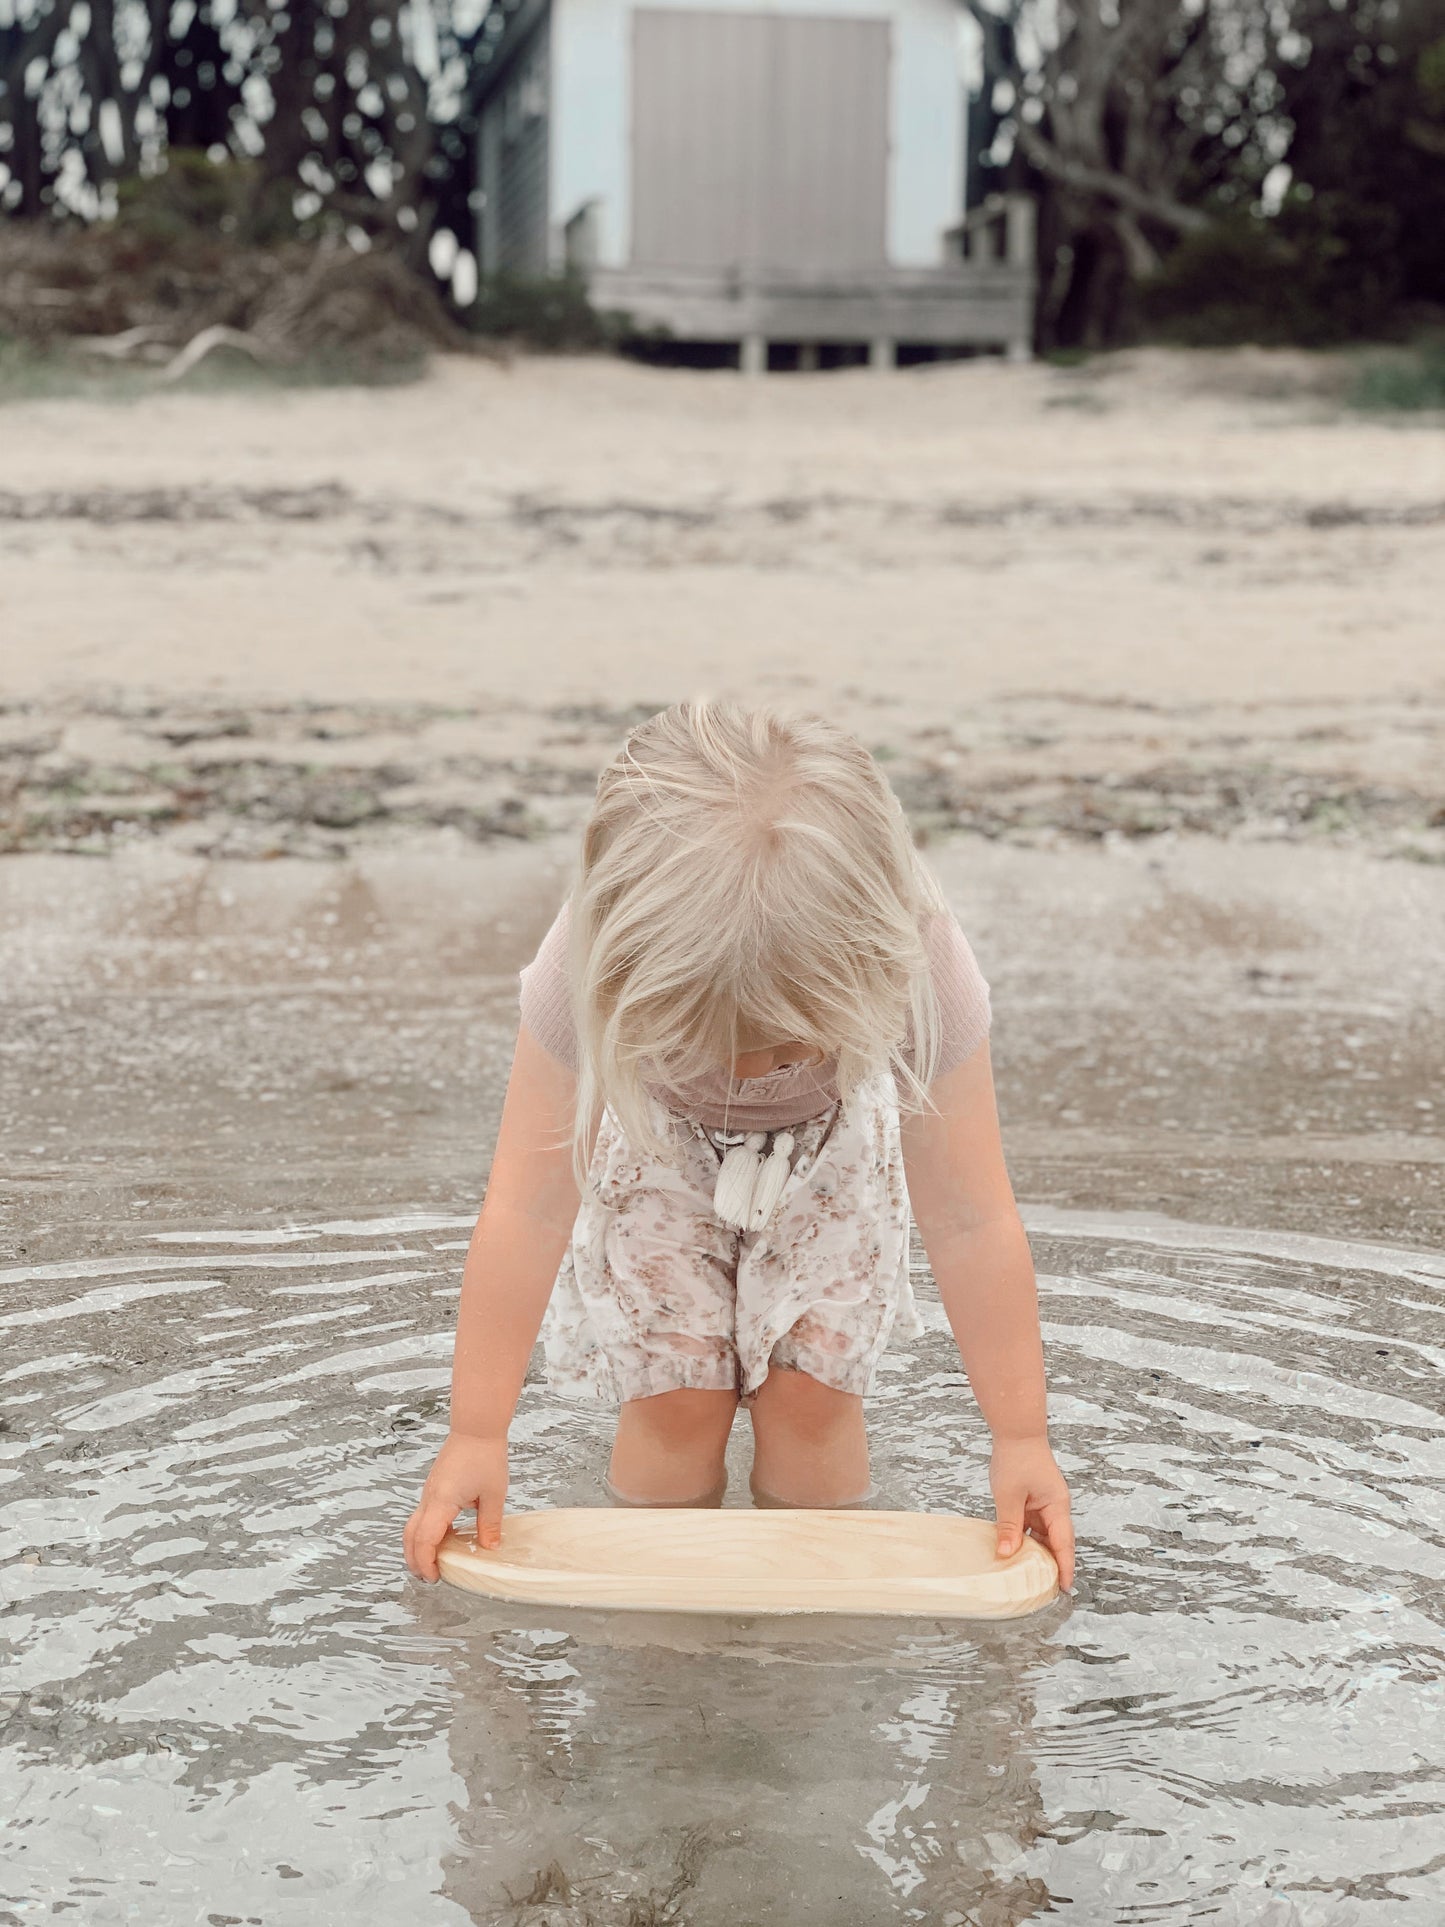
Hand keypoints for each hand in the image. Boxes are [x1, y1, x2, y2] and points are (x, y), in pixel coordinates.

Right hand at [403, 1431, 508, 1581]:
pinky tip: (441, 1539)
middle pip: (410, 1535)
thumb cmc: (485, 1455)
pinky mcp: (434, 1487)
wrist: (476, 1427)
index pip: (425, 1539)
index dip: (426, 1562)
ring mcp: (429, 1492)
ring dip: (418, 1546)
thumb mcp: (494, 1494)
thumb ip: (489, 1524)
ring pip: (413, 1525)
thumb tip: (489, 1548)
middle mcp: (429, 1498)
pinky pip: (423, 1515)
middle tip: (428, 1577)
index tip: (434, 1578)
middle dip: (415, 1559)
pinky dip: (425, 1532)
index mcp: (441, 1501)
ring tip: (432, 1563)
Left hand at [990, 1435, 1074, 1590]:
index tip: (1064, 1588)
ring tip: (1026, 1573)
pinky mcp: (1034, 1499)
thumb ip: (1009, 1527)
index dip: (1064, 1567)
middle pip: (1055, 1542)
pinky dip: (1026, 1536)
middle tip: (1042, 1588)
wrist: (1016, 1432)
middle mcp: (1055, 1507)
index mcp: (1057, 1506)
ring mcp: (1044, 1503)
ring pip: (1043, 1534)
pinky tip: (1014, 1548)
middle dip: (1051, 1564)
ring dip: (1036, 1550)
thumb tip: (1006, 1554)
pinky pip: (1032, 1524)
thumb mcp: (1009, 1496)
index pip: (1063, 1544)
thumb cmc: (1017, 1458)